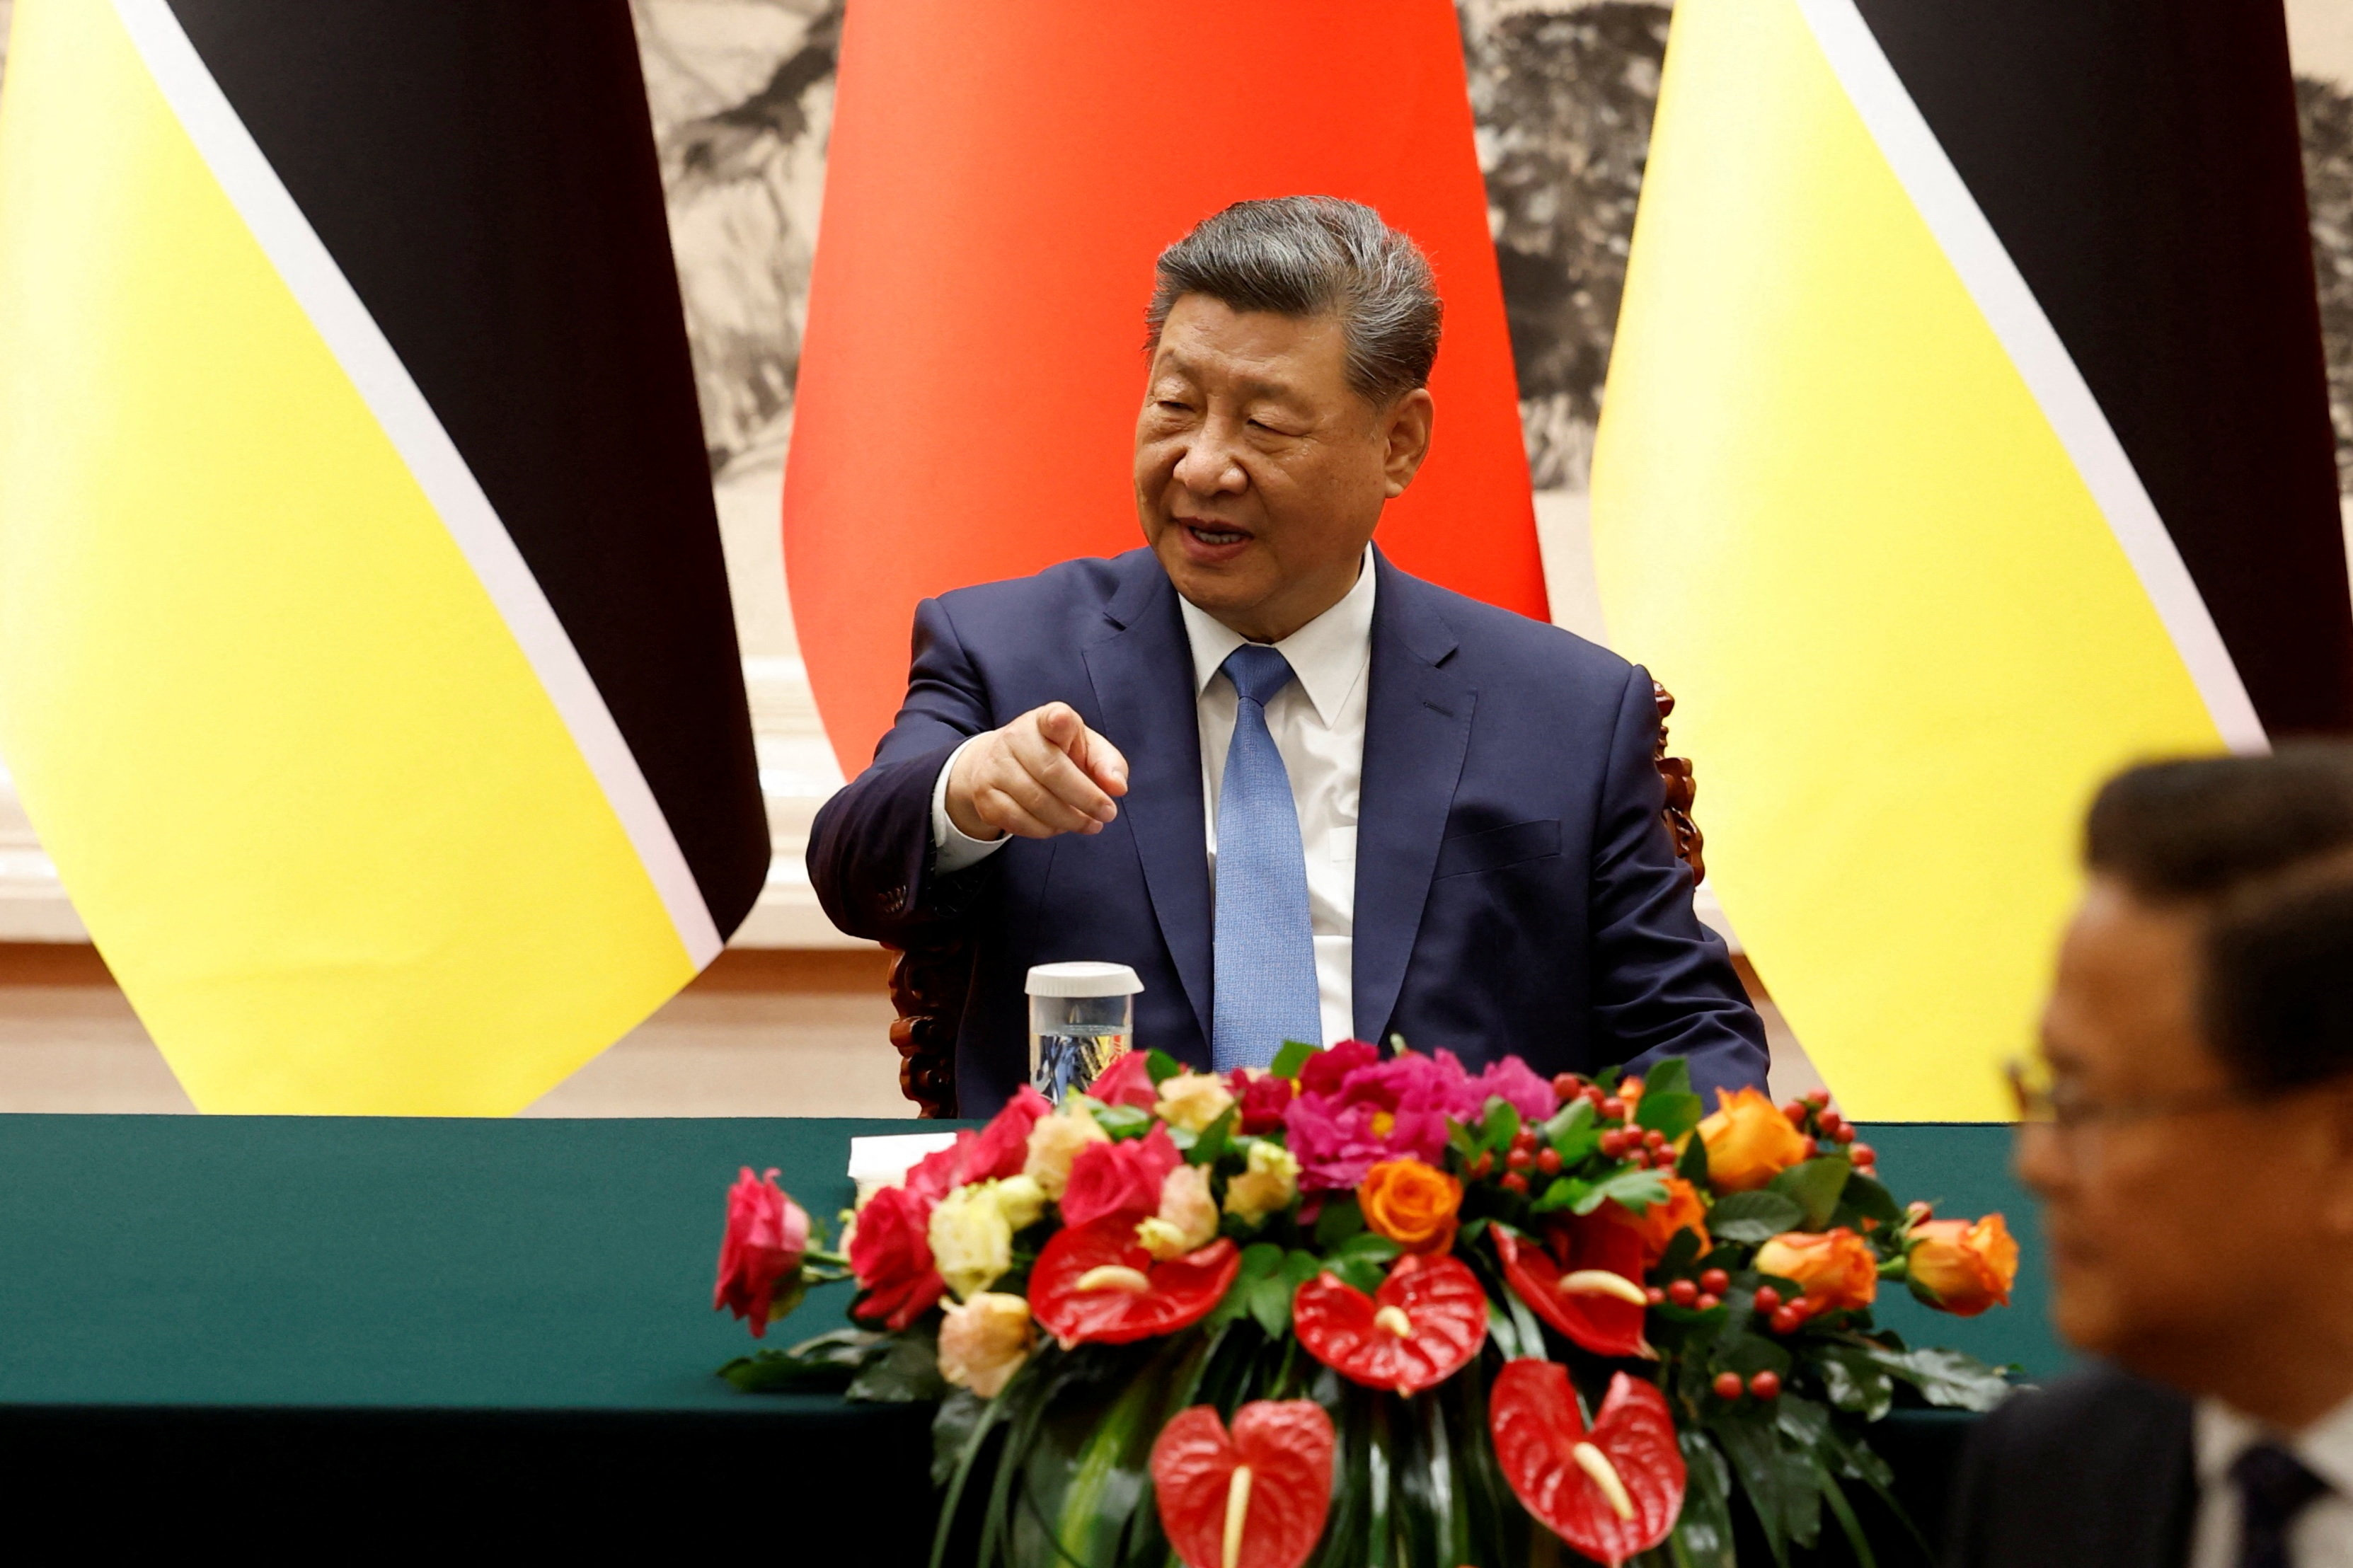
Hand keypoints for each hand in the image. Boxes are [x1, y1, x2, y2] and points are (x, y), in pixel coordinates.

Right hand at [945, 703, 1129, 840]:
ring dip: (1069, 820)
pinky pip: (1019, 822)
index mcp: (1045, 719)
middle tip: (1107, 814)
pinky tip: (1060, 826)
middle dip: (1085, 798)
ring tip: (1089, 823)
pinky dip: (1046, 830)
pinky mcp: (984, 796)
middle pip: (1051, 772)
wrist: (1001, 764)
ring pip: (1036, 802)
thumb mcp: (1086, 749)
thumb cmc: (1056, 754)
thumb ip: (1107, 764)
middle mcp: (1015, 737)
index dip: (1057, 721)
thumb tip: (1117, 787)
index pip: (1051, 717)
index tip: (1061, 721)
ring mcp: (995, 767)